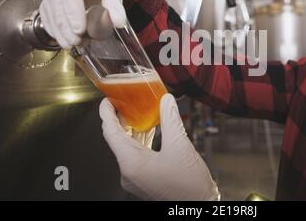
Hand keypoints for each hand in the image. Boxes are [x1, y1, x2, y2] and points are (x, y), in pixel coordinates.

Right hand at [39, 0, 138, 48]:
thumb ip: (115, 2)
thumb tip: (116, 22)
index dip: (72, 10)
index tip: (79, 30)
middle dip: (65, 23)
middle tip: (75, 41)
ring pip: (50, 6)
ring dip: (59, 28)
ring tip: (72, 43)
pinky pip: (49, 10)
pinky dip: (56, 26)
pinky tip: (64, 37)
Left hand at [99, 94, 220, 200]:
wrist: (198, 206)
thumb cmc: (190, 185)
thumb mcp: (180, 145)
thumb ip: (170, 119)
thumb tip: (166, 101)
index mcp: (131, 163)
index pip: (110, 132)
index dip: (107, 113)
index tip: (108, 100)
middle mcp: (128, 172)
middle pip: (117, 140)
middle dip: (121, 119)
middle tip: (125, 102)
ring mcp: (135, 178)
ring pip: (127, 148)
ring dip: (132, 130)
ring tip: (138, 112)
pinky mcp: (143, 180)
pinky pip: (135, 156)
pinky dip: (141, 141)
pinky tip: (149, 131)